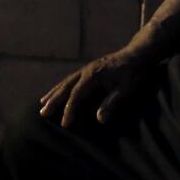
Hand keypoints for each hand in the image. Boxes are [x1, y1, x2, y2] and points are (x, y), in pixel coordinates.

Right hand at [38, 46, 157, 126]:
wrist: (137, 55)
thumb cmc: (133, 73)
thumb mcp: (126, 89)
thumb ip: (112, 103)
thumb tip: (99, 119)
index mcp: (94, 74)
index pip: (77, 94)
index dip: (70, 109)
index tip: (64, 124)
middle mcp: (86, 70)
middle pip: (66, 86)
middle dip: (54, 100)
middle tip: (42, 113)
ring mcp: (86, 69)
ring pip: (66, 81)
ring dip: (54, 93)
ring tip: (42, 103)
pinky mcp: (89, 70)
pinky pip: (71, 79)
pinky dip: (61, 87)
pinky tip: (57, 92)